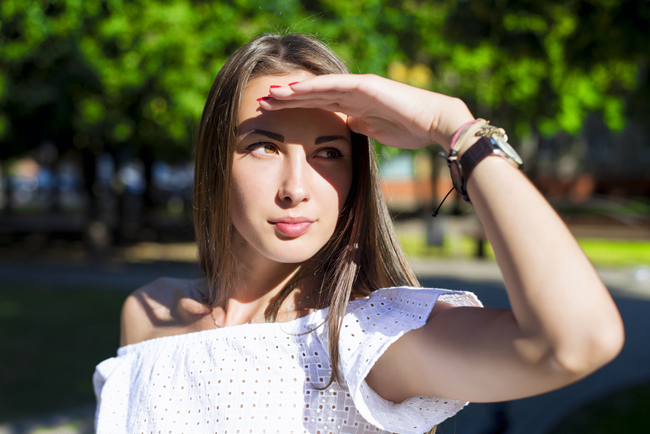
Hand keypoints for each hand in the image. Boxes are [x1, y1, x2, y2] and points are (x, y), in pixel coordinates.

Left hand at [261, 74, 473, 150]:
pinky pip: (336, 87)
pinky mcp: (367, 86)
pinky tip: (295, 90)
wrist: (435, 122)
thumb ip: (356, 125)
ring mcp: (359, 87)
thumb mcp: (373, 131)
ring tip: (270, 95)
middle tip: (261, 101)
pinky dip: (314, 88)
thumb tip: (342, 127)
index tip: (272, 114)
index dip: (294, 108)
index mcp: (353, 104)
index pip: (317, 105)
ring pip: (319, 88)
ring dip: (294, 92)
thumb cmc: (409, 129)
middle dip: (286, 98)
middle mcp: (352, 92)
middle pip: (312, 95)